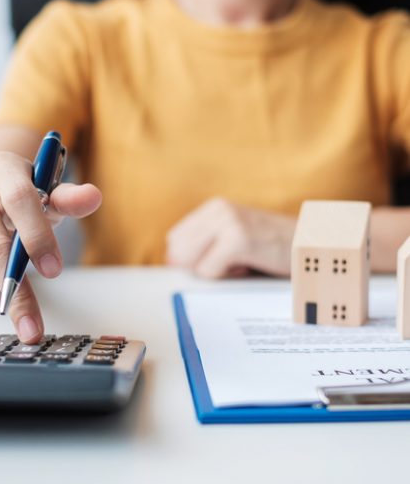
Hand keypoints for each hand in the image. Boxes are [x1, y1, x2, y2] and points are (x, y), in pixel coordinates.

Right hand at [0, 152, 101, 342]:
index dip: (39, 239)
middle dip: (18, 282)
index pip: (22, 201)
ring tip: (0, 256)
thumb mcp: (47, 197)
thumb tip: (94, 197)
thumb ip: (70, 200)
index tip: (54, 271)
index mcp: (3, 168)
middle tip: (30, 302)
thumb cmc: (20, 200)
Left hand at [166, 198, 295, 278]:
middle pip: (178, 251)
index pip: (175, 239)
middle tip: (232, 260)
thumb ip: (202, 245)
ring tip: (242, 260)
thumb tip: (171, 261)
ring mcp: (228, 221)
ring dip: (215, 270)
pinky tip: (249, 264)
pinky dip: (227, 276)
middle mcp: (218, 209)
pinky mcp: (237, 239)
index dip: (191, 258)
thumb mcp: (233, 238)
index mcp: (214, 207)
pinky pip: (209, 270)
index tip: (220, 257)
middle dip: (200, 265)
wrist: (312, 246)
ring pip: (191, 262)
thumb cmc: (270, 247)